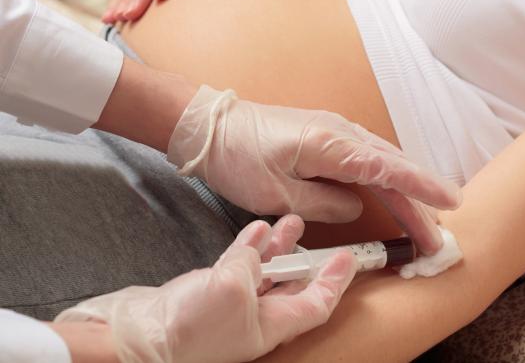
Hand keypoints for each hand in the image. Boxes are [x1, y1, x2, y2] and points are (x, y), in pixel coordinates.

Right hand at [55, 215, 356, 362]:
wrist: (138, 339)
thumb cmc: (189, 329)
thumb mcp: (231, 287)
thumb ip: (250, 263)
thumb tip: (254, 248)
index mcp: (272, 326)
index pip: (317, 304)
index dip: (336, 282)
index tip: (350, 259)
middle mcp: (256, 316)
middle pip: (294, 286)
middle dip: (309, 259)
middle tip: (323, 236)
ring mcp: (233, 303)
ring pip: (266, 271)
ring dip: (280, 247)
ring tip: (291, 221)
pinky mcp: (210, 291)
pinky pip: (239, 265)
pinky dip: (249, 246)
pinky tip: (256, 229)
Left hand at [168, 86, 461, 253]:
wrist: (212, 128)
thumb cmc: (238, 158)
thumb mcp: (275, 193)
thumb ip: (323, 203)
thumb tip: (354, 206)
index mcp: (330, 145)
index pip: (388, 169)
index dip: (422, 188)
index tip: (452, 203)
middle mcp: (339, 133)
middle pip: (391, 168)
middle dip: (419, 201)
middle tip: (437, 236)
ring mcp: (334, 132)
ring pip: (381, 163)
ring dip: (404, 192)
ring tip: (424, 221)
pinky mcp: (325, 139)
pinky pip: (364, 160)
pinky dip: (383, 179)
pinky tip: (392, 195)